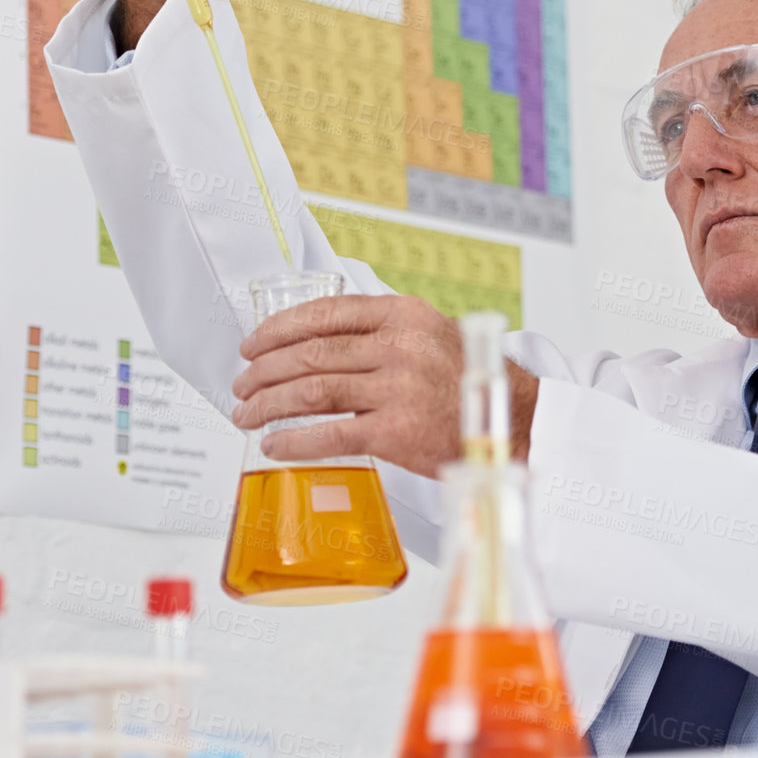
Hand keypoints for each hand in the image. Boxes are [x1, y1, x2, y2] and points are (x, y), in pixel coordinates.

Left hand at [230, 294, 539, 477]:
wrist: (515, 420)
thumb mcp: (432, 334)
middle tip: (242, 385)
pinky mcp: (397, 430)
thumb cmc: (469, 382)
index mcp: (404, 314)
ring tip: (248, 415)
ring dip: (269, 404)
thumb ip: (384, 331)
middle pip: (310, 353)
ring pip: (312, 391)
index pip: (326, 313)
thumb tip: (322, 339)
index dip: (278, 329)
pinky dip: (295, 440)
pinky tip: (275, 445)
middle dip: (264, 370)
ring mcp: (398, 386)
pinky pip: (331, 434)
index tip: (253, 344)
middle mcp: (400, 345)